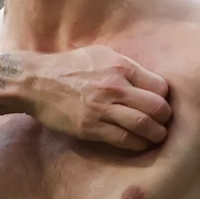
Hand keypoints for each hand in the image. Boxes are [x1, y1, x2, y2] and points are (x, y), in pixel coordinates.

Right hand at [20, 47, 172, 151]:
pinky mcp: (91, 127)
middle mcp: (115, 86)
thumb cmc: (68, 67)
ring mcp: (103, 108)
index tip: (161, 104)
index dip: (164, 98)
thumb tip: (148, 80)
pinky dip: (137, 144)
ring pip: (144, 125)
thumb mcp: (100, 55)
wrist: (34, 81)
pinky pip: (123, 139)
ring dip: (156, 134)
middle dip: (165, 118)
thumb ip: (125, 67)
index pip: (160, 86)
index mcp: (120, 66)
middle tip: (163, 123)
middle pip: (157, 107)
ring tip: (157, 137)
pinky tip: (139, 144)